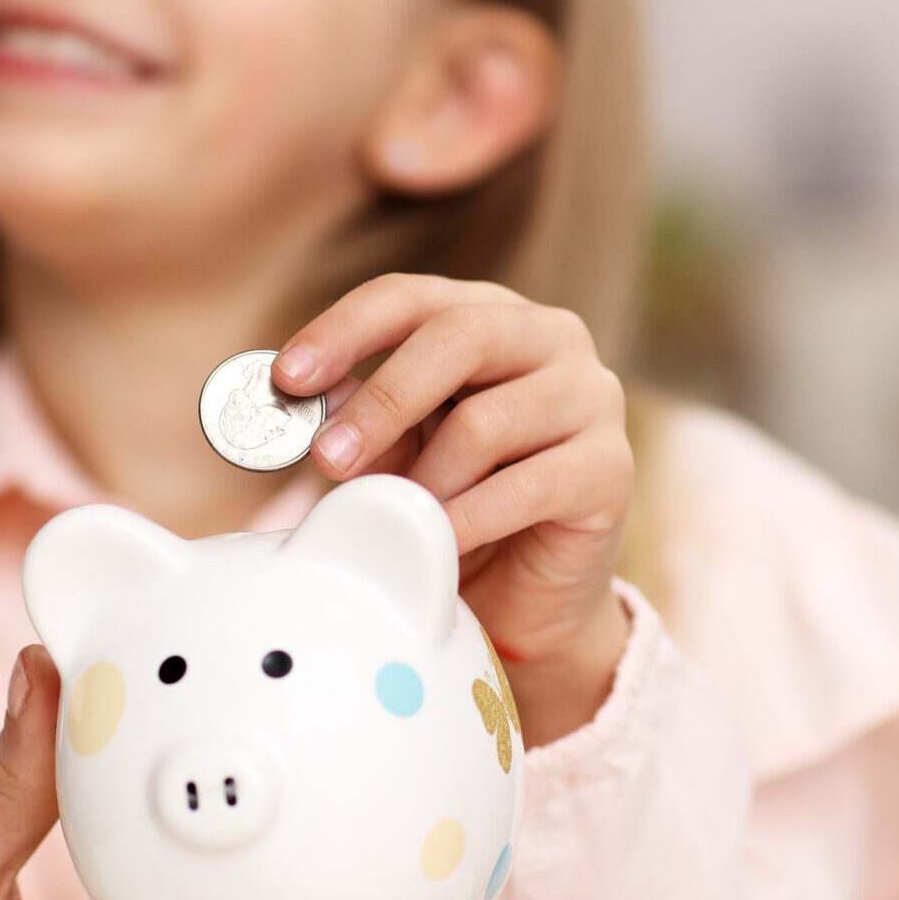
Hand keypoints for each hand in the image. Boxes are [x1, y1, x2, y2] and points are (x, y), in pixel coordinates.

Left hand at [276, 274, 631, 743]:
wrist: (526, 602)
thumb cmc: (454, 511)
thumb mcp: (395, 456)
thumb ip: (361, 419)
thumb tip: (302, 397)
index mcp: (490, 315)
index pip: (412, 297)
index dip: (344, 330)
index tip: (287, 378)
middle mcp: (552, 339)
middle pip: (459, 336)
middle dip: (382, 400)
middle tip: (328, 459)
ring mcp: (592, 398)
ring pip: (486, 421)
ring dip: (425, 479)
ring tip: (399, 520)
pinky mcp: (611, 469)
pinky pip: (526, 487)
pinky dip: (466, 520)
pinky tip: (437, 545)